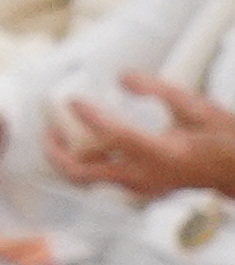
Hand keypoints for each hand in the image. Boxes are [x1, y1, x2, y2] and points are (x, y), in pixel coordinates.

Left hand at [47, 73, 234, 200]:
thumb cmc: (221, 136)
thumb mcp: (196, 107)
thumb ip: (158, 90)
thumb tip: (121, 76)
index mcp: (164, 153)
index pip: (116, 136)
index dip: (90, 117)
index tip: (72, 100)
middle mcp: (146, 175)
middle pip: (83, 172)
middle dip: (56, 151)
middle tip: (46, 127)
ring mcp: (140, 186)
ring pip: (88, 178)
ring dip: (66, 156)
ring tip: (56, 132)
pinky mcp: (139, 188)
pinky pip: (101, 178)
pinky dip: (85, 160)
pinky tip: (81, 142)